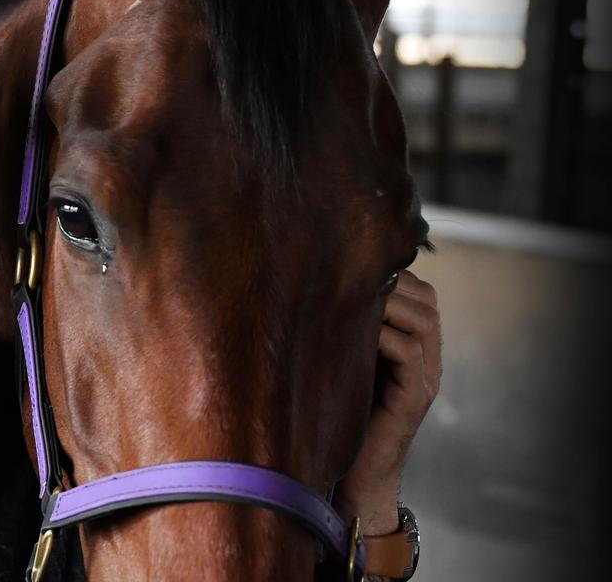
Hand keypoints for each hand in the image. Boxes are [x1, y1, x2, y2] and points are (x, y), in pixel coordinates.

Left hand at [334, 270, 441, 533]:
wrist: (350, 476)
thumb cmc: (335, 413)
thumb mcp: (343, 360)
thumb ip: (345, 327)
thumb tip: (316, 282)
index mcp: (414, 345)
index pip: (420, 292)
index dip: (392, 273)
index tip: (350, 267)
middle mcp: (427, 359)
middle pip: (427, 301)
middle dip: (392, 282)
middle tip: (349, 280)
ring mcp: (425, 379)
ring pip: (423, 321)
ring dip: (388, 303)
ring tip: (349, 300)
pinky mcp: (414, 400)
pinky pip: (409, 353)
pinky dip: (383, 334)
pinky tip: (349, 332)